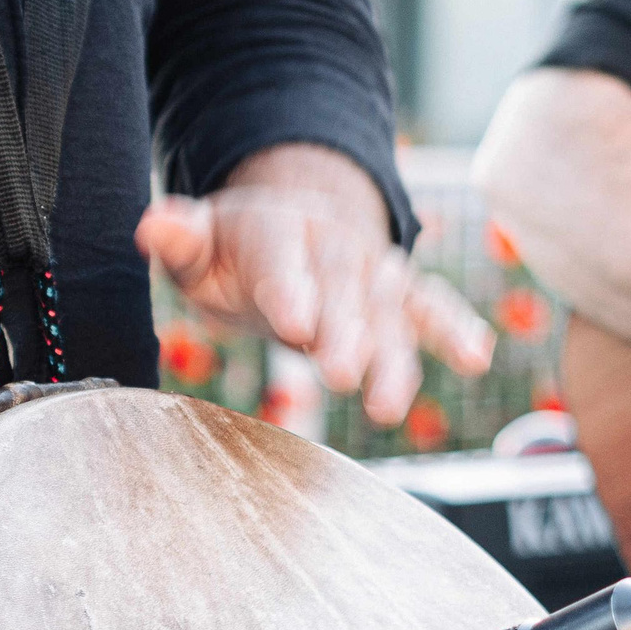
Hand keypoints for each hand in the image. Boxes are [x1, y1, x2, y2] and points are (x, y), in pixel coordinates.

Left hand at [136, 146, 494, 424]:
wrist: (291, 232)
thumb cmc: (234, 251)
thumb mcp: (199, 243)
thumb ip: (181, 237)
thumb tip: (153, 224)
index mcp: (276, 228)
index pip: (281, 256)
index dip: (290, 286)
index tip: (295, 321)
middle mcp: (333, 246)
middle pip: (341, 288)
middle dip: (343, 331)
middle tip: (337, 373)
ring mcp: (372, 272)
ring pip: (388, 311)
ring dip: (393, 356)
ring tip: (387, 405)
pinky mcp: (400, 299)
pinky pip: (433, 309)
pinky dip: (455, 329)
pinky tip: (477, 357)